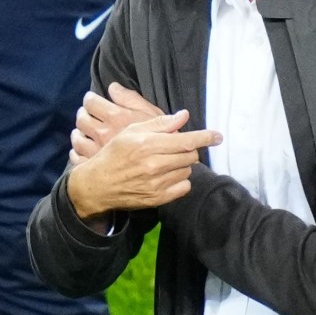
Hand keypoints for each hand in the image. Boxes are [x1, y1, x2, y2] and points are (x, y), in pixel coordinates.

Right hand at [67, 109, 221, 219]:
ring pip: (188, 171)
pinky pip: (184, 187)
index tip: (218, 136)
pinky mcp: (158, 198)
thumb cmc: (114, 154)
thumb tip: (183, 116)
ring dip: (182, 165)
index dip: (205, 137)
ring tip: (166, 162)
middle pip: (190, 156)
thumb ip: (159, 123)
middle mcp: (154, 164)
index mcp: (147, 144)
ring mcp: (157, 183)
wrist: (97, 185)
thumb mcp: (131, 132)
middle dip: (188, 150)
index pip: (186, 140)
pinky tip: (166, 176)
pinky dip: (180, 180)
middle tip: (176, 148)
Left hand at [70, 82, 164, 163]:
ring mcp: (98, 152)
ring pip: (77, 139)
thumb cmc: (161, 140)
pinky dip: (77, 154)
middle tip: (87, 115)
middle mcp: (103, 133)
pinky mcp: (96, 168)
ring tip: (83, 133)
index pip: (90, 102)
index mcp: (115, 117)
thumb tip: (113, 87)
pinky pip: (77, 158)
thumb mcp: (151, 113)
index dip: (89, 99)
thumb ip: (131, 99)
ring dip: (78, 134)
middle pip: (81, 119)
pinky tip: (83, 152)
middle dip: (83, 114)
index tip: (92, 101)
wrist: (164, 170)